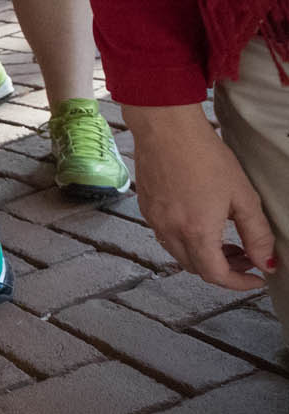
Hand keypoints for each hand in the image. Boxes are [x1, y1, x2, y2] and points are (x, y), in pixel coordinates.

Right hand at [126, 103, 276, 290]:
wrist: (166, 130)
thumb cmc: (205, 156)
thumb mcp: (242, 195)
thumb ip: (257, 233)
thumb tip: (266, 261)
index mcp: (197, 232)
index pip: (217, 276)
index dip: (239, 283)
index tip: (256, 277)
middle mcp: (171, 232)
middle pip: (197, 269)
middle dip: (224, 270)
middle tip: (245, 257)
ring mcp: (155, 221)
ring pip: (180, 255)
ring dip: (204, 256)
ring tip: (225, 241)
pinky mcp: (146, 209)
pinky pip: (166, 237)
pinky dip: (186, 241)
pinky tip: (199, 222)